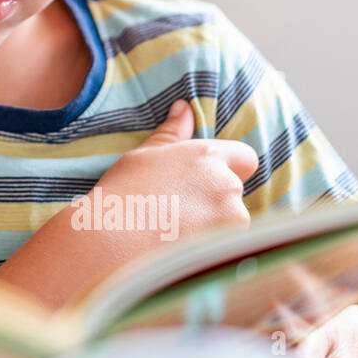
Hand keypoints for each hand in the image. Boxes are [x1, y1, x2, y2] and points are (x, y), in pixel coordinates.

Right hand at [0, 100, 257, 308]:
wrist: (111, 242)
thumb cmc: (123, 193)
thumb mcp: (144, 156)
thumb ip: (172, 132)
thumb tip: (184, 107)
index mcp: (208, 156)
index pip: (245, 157)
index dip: (231, 167)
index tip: (206, 179)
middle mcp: (226, 186)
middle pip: (234, 193)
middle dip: (214, 200)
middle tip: (176, 209)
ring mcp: (230, 221)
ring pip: (230, 222)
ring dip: (212, 225)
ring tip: (173, 231)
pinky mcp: (226, 249)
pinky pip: (225, 246)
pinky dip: (208, 247)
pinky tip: (179, 247)